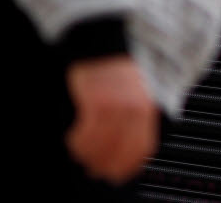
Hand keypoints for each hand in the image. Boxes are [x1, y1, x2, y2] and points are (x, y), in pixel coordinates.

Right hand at [65, 55, 158, 183]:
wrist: (104, 47)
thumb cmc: (118, 72)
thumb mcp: (138, 95)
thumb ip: (137, 120)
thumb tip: (130, 148)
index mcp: (147, 110)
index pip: (142, 148)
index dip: (129, 166)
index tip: (117, 174)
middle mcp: (134, 111)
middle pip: (120, 151)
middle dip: (105, 165)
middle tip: (94, 169)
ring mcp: (116, 108)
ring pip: (100, 146)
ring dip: (88, 154)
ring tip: (81, 153)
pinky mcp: (97, 104)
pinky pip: (86, 133)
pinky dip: (78, 141)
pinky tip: (73, 139)